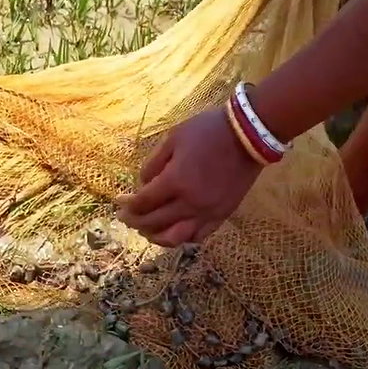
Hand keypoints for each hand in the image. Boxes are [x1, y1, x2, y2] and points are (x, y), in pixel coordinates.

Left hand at [117, 106, 265, 246]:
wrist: (249, 134)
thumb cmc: (208, 131)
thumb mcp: (173, 138)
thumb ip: (153, 164)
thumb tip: (142, 185)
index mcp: (175, 181)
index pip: (142, 203)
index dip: (127, 205)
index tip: (119, 202)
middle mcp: (190, 202)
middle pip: (154, 222)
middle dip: (135, 221)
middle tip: (126, 218)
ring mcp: (208, 212)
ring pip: (174, 237)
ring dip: (156, 236)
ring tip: (147, 230)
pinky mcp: (222, 215)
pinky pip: (198, 236)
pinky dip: (182, 237)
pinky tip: (173, 231)